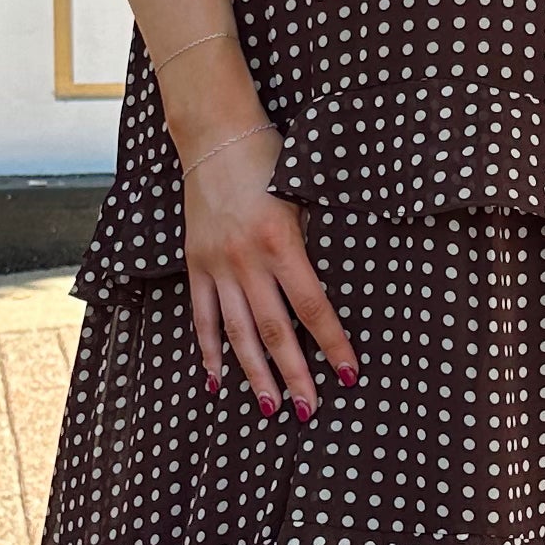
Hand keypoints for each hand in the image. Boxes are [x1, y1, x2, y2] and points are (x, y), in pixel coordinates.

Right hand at [181, 117, 360, 416]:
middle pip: (274, 330)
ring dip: (254, 373)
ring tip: (270, 408)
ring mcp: (217, 265)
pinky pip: (203, 316)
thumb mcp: (302, 196)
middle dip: (294, 374)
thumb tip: (323, 290)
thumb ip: (309, 244)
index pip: (312, 306)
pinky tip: (217, 380)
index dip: (332, 343)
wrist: (215, 135)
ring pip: (237, 332)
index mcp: (281, 241)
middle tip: (309, 410)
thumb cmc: (268, 159)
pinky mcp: (196, 264)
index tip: (348, 374)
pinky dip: (209, 350)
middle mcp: (247, 259)